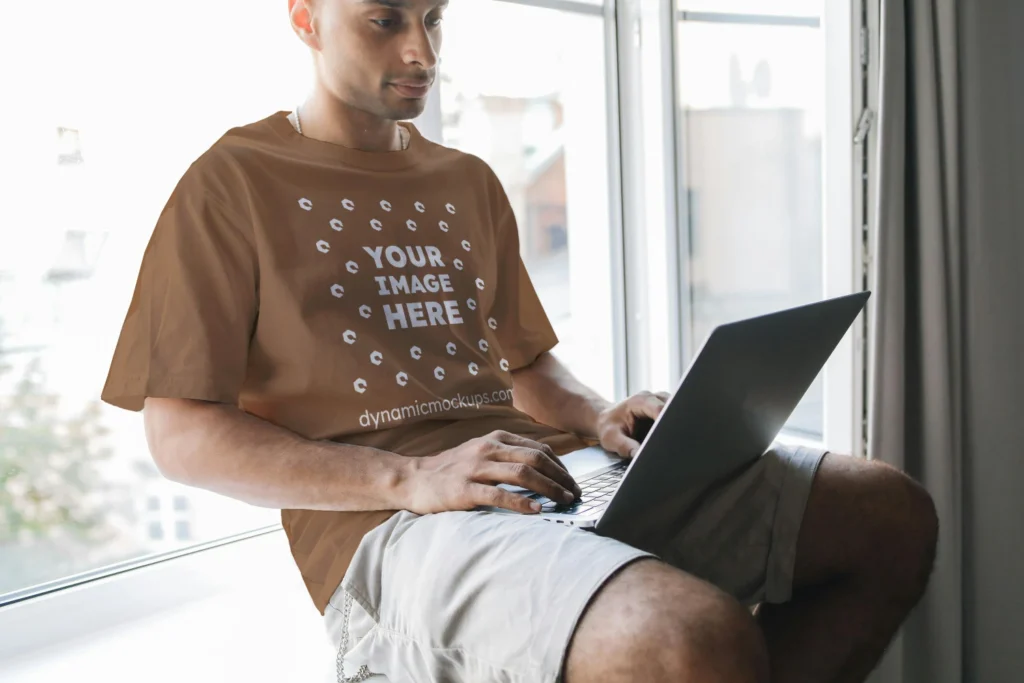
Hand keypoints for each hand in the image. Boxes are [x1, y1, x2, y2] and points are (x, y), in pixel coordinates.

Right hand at [403, 430, 582, 514]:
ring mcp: (476, 468)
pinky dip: (521, 502)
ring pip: (522, 473)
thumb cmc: (451, 470)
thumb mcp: (481, 454)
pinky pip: (499, 494)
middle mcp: (488, 449)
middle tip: (575, 494)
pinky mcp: (464, 489)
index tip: (572, 482)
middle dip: (561, 477)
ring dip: (549, 488)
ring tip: (564, 501)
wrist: (413, 479)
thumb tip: (543, 472)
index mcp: (496, 439)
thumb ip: (508, 457)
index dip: (560, 466)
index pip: (538, 449)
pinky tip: (536, 510)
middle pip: (536, 459)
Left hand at [595, 390, 670, 458]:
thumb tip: (640, 456)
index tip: (668, 437)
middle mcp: (654, 398)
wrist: (607, 420)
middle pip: (673, 409)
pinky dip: (674, 428)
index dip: (667, 423)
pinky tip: (670, 440)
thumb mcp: (611, 438)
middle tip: (671, 443)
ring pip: (678, 413)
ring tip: (671, 443)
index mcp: (640, 401)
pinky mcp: (667, 411)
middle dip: (674, 425)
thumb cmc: (609, 427)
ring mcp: (662, 403)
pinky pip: (676, 418)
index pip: (660, 409)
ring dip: (675, 427)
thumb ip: (625, 446)